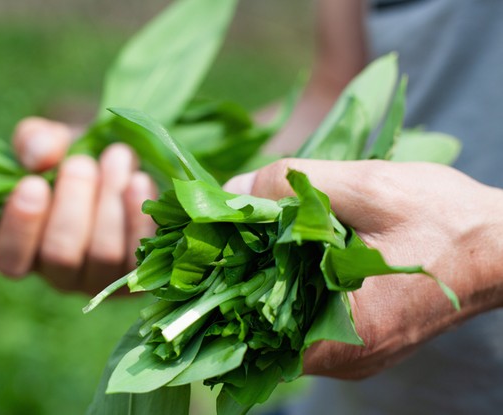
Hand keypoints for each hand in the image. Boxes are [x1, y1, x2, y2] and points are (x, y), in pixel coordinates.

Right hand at [0, 117, 156, 293]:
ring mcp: (104, 279)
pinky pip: (142, 253)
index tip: (33, 183)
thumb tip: (42, 154)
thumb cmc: (71, 155)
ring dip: (110, 204)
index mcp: (26, 251)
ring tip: (116, 158)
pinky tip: (139, 181)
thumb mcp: (46, 141)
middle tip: (81, 162)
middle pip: (62, 255)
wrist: (121, 164)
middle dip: (72, 204)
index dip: (21, 226)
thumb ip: (33, 142)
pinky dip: (140, 217)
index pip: (11, 260)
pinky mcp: (142, 271)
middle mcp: (62, 275)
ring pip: (105, 255)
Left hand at [225, 159, 502, 378]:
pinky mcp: (364, 342)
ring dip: (264, 287)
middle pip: (264, 333)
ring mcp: (356, 354)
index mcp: (346, 331)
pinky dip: (292, 293)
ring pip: (286, 329)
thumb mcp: (368, 187)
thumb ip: (294, 186)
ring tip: (247, 244)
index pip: (253, 332)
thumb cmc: (447, 218)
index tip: (198, 259)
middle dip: (237, 286)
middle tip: (219, 243)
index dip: (218, 293)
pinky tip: (285, 258)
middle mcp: (347, 358)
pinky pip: (311, 324)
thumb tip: (231, 191)